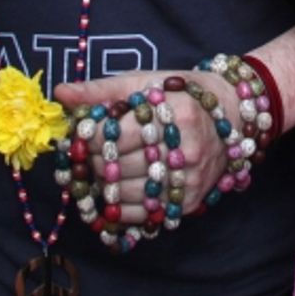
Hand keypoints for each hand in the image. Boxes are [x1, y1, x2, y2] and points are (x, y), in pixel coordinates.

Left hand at [55, 69, 237, 223]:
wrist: (233, 113)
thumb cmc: (184, 92)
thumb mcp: (147, 81)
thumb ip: (102, 89)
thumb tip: (61, 93)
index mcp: (175, 113)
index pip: (112, 135)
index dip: (86, 137)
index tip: (81, 133)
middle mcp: (186, 149)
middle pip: (115, 167)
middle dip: (92, 161)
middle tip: (89, 152)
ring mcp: (189, 179)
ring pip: (124, 194)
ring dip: (102, 185)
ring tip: (103, 168)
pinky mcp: (189, 202)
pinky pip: (141, 215)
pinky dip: (120, 207)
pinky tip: (117, 190)